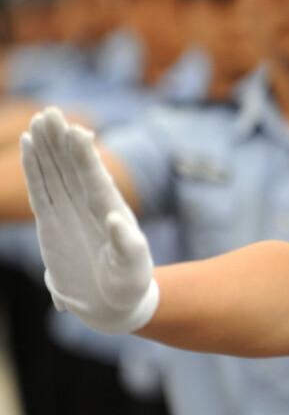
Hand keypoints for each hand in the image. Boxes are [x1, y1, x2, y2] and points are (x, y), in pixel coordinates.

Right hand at [20, 107, 157, 333]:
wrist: (114, 302)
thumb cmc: (129, 284)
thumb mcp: (133, 267)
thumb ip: (128, 246)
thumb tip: (119, 221)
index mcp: (111, 212)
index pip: (96, 179)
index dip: (87, 157)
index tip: (79, 131)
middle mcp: (89, 205)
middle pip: (73, 167)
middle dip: (62, 140)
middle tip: (51, 112)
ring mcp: (69, 210)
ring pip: (55, 172)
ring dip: (48, 147)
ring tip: (41, 119)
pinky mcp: (51, 220)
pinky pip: (40, 189)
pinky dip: (34, 168)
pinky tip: (30, 146)